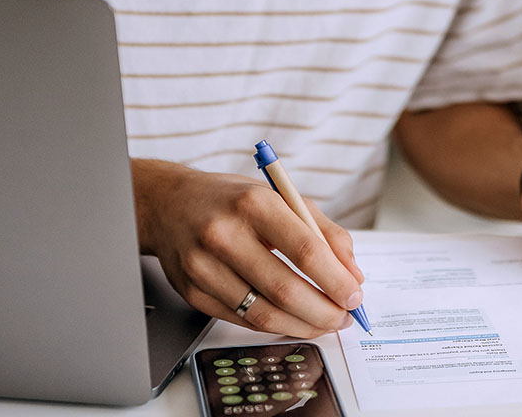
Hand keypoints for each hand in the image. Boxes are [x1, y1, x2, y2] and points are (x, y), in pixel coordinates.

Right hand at [134, 159, 364, 336]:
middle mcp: (223, 234)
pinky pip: (243, 320)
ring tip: (322, 322)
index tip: (355, 294)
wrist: (167, 204)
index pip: (306, 250)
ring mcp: (203, 266)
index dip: (337, 280)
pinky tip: (289, 318)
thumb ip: (322, 230)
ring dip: (303, 326)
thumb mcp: (278, 196)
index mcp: (252, 203)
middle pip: (287, 290)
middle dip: (326, 312)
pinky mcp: (193, 292)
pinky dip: (274, 326)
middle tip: (343, 317)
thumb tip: (353, 274)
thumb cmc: (229, 200)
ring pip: (265, 315)